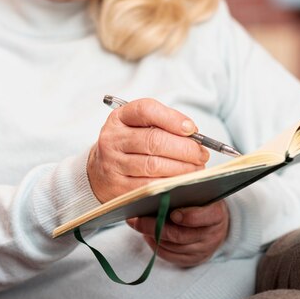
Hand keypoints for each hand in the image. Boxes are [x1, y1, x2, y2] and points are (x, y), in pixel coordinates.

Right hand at [87, 98, 208, 202]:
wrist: (98, 172)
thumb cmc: (128, 146)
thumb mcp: (138, 127)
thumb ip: (164, 124)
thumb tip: (193, 134)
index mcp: (120, 118)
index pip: (146, 110)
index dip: (172, 118)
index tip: (192, 130)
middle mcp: (112, 139)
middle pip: (154, 140)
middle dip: (185, 148)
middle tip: (201, 154)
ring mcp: (113, 164)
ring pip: (154, 165)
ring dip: (182, 168)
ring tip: (196, 168)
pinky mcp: (117, 188)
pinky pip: (149, 187)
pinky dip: (170, 184)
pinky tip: (181, 181)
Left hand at [127, 200, 229, 266]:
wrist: (215, 224)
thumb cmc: (203, 202)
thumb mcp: (201, 193)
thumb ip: (186, 190)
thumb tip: (159, 189)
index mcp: (216, 215)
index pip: (206, 216)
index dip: (189, 216)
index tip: (173, 213)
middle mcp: (211, 236)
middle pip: (180, 235)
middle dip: (156, 227)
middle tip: (138, 219)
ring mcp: (202, 250)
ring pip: (172, 247)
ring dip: (152, 235)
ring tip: (138, 224)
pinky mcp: (192, 260)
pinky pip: (169, 256)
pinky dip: (155, 246)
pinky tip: (147, 235)